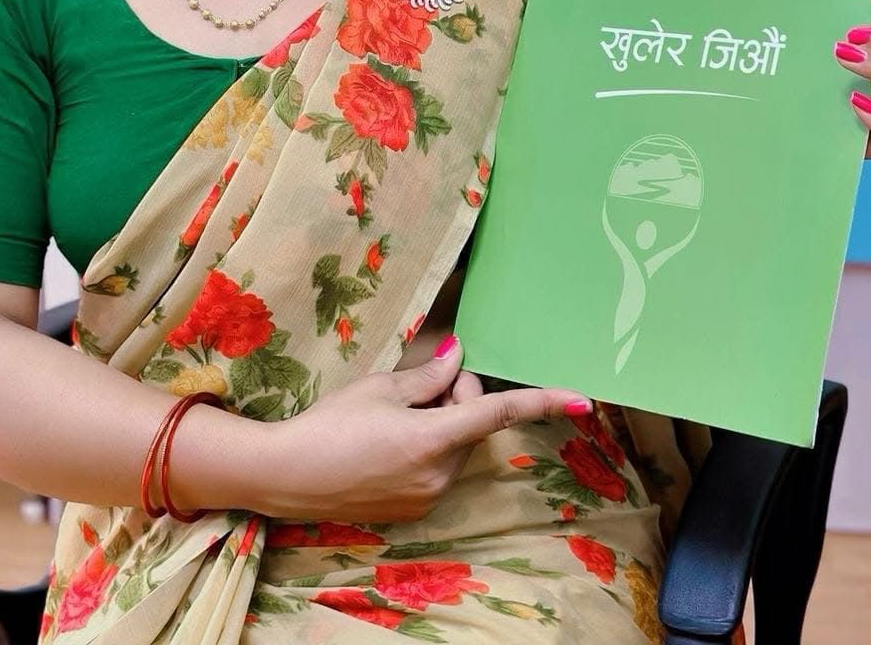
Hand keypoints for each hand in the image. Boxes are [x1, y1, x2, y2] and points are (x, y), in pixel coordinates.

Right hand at [255, 336, 589, 524]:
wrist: (286, 476)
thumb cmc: (329, 424)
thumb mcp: (379, 388)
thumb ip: (429, 377)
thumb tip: (460, 361)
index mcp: (433, 439)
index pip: (498, 412)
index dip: (543, 402)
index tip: (584, 399)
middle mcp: (439, 475)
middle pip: (471, 422)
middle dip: (456, 397)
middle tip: (419, 384)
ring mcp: (426, 497)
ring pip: (454, 445)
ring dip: (439, 422)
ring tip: (390, 417)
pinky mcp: (412, 509)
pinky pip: (436, 467)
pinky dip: (425, 446)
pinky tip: (384, 441)